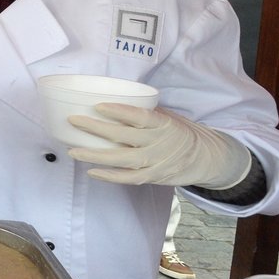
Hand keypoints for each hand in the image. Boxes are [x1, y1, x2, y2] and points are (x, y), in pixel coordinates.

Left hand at [67, 103, 251, 188]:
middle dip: (95, 128)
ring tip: (73, 151)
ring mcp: (155, 162)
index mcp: (163, 123)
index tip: (97, 106)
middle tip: (73, 120)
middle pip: (123, 136)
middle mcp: (158, 143)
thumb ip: (145, 112)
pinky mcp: (153, 177)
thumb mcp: (168, 116)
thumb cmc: (179, 132)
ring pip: (121, 159)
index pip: (139, 116)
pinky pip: (129, 178)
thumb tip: (113, 100)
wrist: (205, 158)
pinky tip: (91, 171)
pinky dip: (110, 176)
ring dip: (95, 155)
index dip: (119, 111)